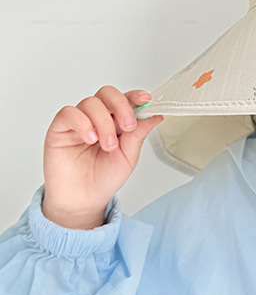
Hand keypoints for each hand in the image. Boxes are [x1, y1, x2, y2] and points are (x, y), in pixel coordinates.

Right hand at [41, 86, 163, 228]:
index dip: (135, 96)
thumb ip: (139, 134)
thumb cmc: (104, 178)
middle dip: (121, 105)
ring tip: (107, 145)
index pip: (125, 99)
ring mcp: (78, 121)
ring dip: (104, 122)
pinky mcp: (60, 128)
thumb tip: (155, 114)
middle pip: (107, 94)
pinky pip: (69, 113)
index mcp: (116, 121)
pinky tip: (90, 138)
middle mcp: (97, 117)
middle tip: (128, 126)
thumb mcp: (128, 156)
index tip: (145, 100)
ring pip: (91, 103)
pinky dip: (82, 123)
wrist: (82, 201)